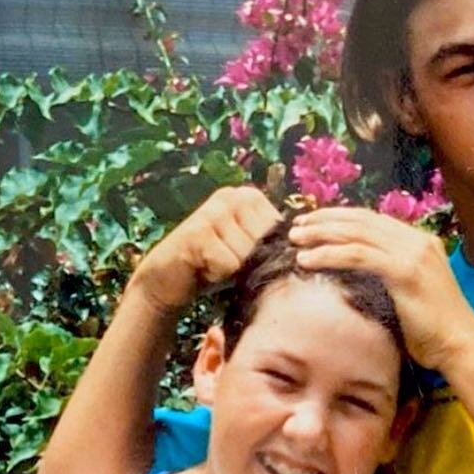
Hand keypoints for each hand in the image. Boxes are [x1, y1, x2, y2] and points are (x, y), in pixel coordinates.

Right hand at [132, 185, 281, 313]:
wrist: (167, 278)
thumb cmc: (214, 266)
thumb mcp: (250, 250)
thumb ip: (273, 243)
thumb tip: (306, 251)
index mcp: (251, 196)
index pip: (283, 233)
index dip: (267, 255)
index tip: (241, 255)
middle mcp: (233, 195)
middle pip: (266, 243)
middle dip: (251, 263)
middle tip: (226, 261)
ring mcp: (214, 210)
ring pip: (249, 255)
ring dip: (233, 271)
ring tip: (214, 264)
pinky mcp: (198, 231)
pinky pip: (229, 264)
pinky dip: (218, 275)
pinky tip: (203, 268)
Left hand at [288, 207, 473, 369]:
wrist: (459, 345)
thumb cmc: (434, 331)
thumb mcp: (410, 295)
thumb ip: (390, 277)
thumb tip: (355, 279)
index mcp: (420, 242)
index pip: (373, 220)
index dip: (340, 218)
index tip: (314, 224)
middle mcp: (417, 240)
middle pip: (362, 219)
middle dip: (326, 220)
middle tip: (297, 226)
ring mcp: (412, 253)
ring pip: (356, 233)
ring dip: (322, 234)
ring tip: (296, 240)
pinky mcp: (404, 270)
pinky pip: (358, 255)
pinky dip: (329, 254)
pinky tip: (308, 259)